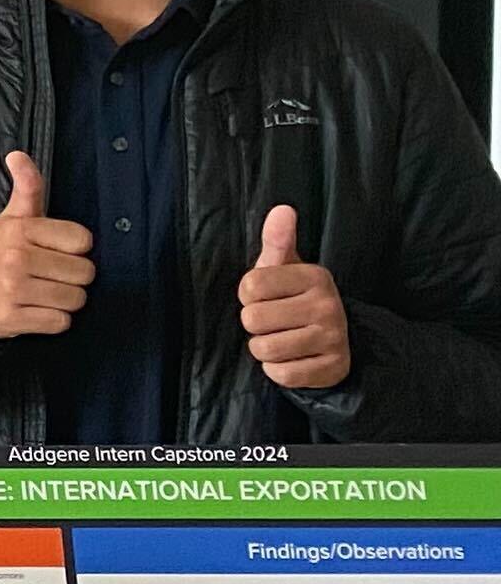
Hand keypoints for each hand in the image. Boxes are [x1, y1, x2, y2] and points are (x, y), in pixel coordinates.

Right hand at [0, 149, 92, 340]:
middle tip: (48, 276)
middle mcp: (15, 258)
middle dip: (72, 278)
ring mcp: (13, 290)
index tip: (53, 251)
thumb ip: (27, 188)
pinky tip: (35, 311)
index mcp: (20, 230)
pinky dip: (54, 321)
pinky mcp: (13, 319)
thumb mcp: (12, 219)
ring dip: (65, 301)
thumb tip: (17, 154)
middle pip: (84, 273)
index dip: (74, 249)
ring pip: (75, 299)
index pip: (83, 240)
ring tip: (42, 294)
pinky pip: (60, 323)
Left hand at [240, 204, 353, 391]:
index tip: (266, 297)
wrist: (331, 341)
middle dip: (255, 324)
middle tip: (275, 322)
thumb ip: (277, 241)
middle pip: (253, 319)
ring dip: (264, 349)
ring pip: (264, 349)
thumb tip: (282, 209)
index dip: (249, 296)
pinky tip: (293, 358)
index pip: (250, 286)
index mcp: (315, 276)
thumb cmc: (294, 299)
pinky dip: (278, 370)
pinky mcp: (332, 368)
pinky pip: (281, 374)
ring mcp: (333, 338)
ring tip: (282, 339)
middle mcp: (328, 305)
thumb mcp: (284, 269)